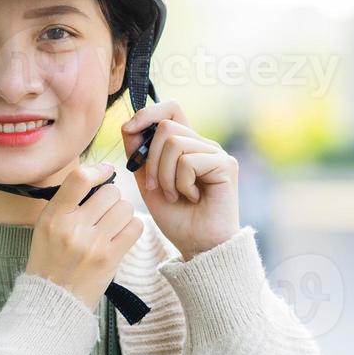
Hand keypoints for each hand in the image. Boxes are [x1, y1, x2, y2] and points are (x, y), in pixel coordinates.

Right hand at [25, 162, 142, 311]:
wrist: (53, 299)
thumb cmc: (51, 259)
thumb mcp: (46, 227)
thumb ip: (68, 203)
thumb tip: (98, 177)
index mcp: (53, 217)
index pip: (79, 179)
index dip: (98, 169)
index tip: (105, 172)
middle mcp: (72, 228)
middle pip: (110, 193)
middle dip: (112, 198)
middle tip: (105, 211)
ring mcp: (92, 244)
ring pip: (125, 208)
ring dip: (123, 213)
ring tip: (113, 225)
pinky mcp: (110, 258)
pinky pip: (135, 228)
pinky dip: (132, 228)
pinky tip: (121, 235)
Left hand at [121, 99, 239, 259]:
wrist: (198, 245)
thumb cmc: (177, 218)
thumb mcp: (148, 183)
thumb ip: (140, 156)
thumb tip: (128, 126)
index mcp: (187, 145)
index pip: (171, 109)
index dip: (148, 113)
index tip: (128, 129)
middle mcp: (203, 145)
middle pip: (166, 127)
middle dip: (151, 159)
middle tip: (155, 187)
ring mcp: (216, 153)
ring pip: (174, 143)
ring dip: (165, 175)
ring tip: (175, 195)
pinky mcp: (225, 165)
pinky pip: (188, 161)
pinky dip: (181, 183)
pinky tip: (192, 198)